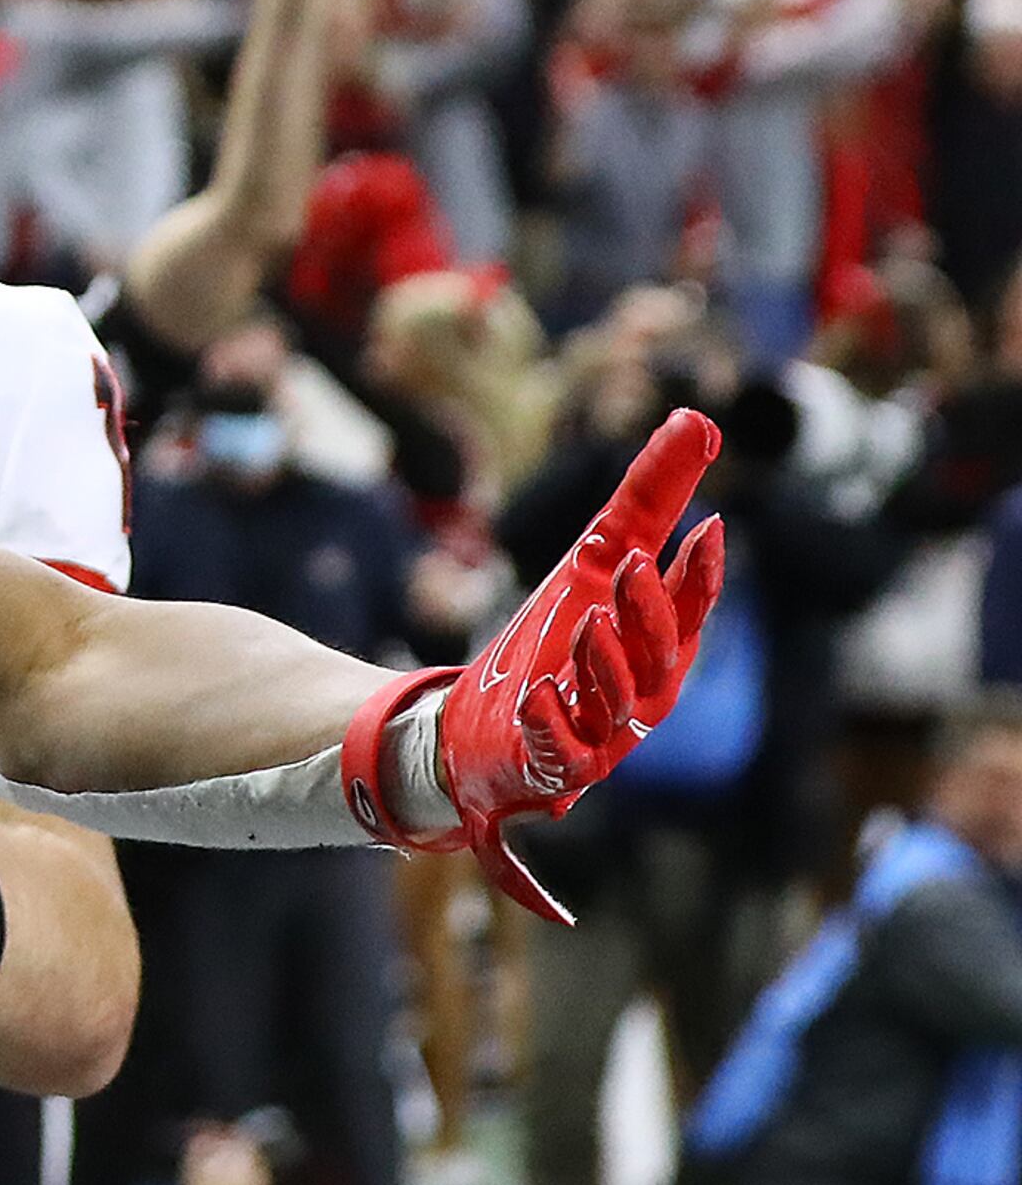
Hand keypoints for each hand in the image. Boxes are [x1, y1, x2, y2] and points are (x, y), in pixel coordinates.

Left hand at [342, 409, 725, 919]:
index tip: (708, 527)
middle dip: (649, 613)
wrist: (476, 727)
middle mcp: (639, 694)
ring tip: (589, 622)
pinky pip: (559, 752)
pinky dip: (550, 723)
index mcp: (657, 645)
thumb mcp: (596, 561)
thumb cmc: (553, 639)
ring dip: (605, 664)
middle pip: (659, 656)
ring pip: (617, 707)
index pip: (691, 609)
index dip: (701, 575)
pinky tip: (537, 694)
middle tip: (633, 566)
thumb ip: (648, 498)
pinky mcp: (548, 766)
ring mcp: (598, 735)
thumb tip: (699, 419)